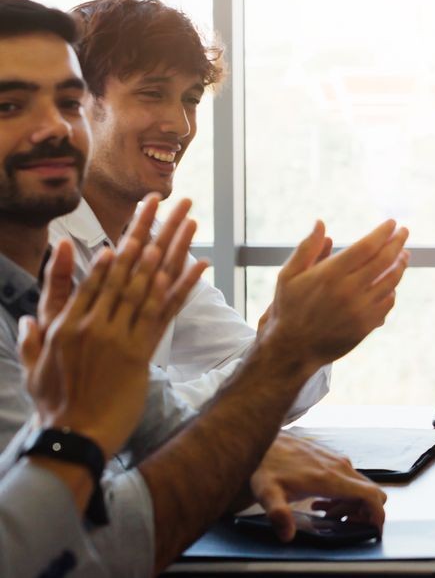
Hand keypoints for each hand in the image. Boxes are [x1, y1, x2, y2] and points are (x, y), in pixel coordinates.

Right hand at [21, 200, 205, 458]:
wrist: (71, 438)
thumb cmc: (53, 404)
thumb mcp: (33, 365)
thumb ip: (34, 335)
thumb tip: (31, 316)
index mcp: (68, 322)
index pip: (98, 273)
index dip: (120, 243)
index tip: (135, 218)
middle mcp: (93, 323)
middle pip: (126, 267)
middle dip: (147, 229)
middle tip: (164, 200)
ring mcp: (117, 336)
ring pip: (148, 282)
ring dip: (170, 248)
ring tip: (185, 219)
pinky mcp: (139, 354)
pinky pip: (165, 313)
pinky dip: (182, 286)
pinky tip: (198, 264)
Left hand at [248, 432, 385, 541]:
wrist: (265, 440)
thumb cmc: (266, 466)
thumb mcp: (267, 493)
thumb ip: (279, 515)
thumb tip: (288, 535)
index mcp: (331, 478)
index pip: (370, 495)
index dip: (378, 514)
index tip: (374, 530)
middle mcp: (341, 467)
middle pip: (371, 493)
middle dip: (362, 513)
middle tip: (339, 523)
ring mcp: (338, 462)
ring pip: (361, 487)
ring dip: (350, 505)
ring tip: (323, 513)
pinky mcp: (333, 460)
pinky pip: (350, 480)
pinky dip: (343, 495)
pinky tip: (319, 502)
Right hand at [261, 220, 410, 371]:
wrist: (292, 348)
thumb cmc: (289, 307)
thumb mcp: (289, 275)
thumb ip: (307, 248)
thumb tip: (321, 223)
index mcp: (331, 274)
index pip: (367, 246)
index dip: (382, 233)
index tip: (392, 223)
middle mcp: (349, 290)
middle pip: (384, 260)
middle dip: (397, 243)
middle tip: (404, 232)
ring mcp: (360, 309)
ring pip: (391, 281)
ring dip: (400, 264)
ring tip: (404, 255)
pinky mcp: (366, 325)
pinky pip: (388, 302)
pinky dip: (393, 289)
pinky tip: (392, 282)